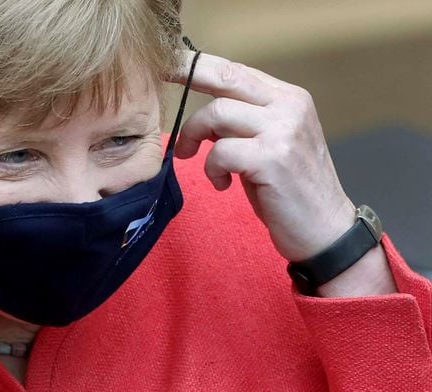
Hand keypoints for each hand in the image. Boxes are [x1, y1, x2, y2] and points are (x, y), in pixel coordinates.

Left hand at [169, 52, 395, 296]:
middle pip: (225, 79)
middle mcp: (289, 106)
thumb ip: (244, 122)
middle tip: (160, 81)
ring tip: (197, 160)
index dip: (198, 65)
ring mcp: (283, 130)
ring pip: (217, 113)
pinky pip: (220, 151)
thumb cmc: (289, 190)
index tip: (169, 65)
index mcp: (288, 98)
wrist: (325, 230)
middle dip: (187, 77)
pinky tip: (222, 184)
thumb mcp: (270, 144)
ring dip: (195, 137)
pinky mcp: (272, 158)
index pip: (236, 71)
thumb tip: (204, 113)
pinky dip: (211, 169)